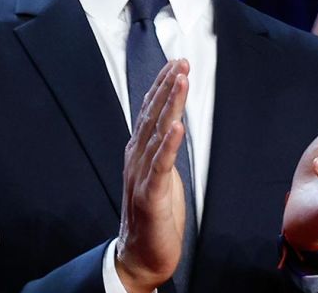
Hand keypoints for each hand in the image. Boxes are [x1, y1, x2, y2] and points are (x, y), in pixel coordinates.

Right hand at [115, 59, 189, 292]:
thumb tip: (174, 127)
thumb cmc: (154, 218)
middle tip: (179, 62)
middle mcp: (136, 158)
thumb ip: (164, 152)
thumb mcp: (162, 177)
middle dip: (167, 86)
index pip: (151, 112)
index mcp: (139, 152)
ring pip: (156, 133)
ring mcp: (141, 175)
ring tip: (180, 82)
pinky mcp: (150, 195)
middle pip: (152, 115)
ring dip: (169, 106)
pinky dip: (168, 145)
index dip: (162, 86)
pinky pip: (160, 166)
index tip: (174, 64)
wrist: (140, 256)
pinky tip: (177, 128)